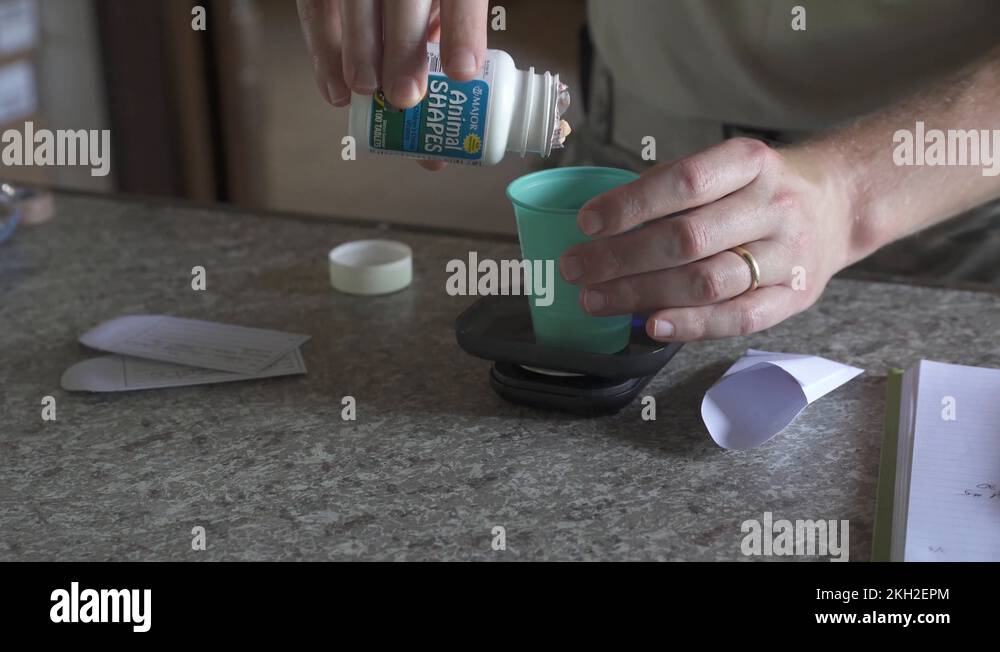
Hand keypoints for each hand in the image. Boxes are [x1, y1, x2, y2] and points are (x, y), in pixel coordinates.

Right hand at [296, 0, 488, 170]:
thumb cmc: (423, 8)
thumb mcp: (442, 17)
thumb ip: (443, 58)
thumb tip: (438, 143)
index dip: (463, 31)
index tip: (463, 74)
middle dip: (403, 49)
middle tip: (404, 98)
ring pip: (353, 1)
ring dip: (358, 50)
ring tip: (366, 92)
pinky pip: (315, 10)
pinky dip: (322, 52)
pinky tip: (335, 91)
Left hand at [559, 138, 856, 341]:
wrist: (840, 206)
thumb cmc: (762, 189)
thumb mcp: (728, 167)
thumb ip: (674, 188)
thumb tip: (601, 220)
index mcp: (751, 163)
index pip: (683, 182)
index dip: (630, 205)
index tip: (586, 223)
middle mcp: (773, 207)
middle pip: (687, 238)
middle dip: (620, 258)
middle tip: (575, 269)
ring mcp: (788, 255)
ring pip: (706, 281)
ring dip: (641, 294)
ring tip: (595, 299)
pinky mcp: (794, 297)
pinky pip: (737, 318)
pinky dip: (690, 324)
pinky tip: (650, 325)